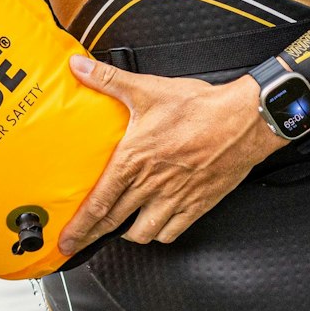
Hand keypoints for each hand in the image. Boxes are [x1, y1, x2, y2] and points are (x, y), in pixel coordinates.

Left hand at [58, 56, 284, 251]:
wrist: (243, 121)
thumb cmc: (199, 108)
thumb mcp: (147, 89)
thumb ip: (107, 79)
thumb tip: (78, 66)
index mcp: (133, 160)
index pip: (99, 202)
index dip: (79, 226)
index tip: (65, 241)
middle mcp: (151, 184)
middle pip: (114, 222)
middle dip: (92, 237)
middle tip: (79, 244)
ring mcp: (175, 198)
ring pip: (143, 233)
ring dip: (128, 234)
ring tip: (120, 226)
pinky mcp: (197, 205)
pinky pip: (172, 232)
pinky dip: (160, 233)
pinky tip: (155, 224)